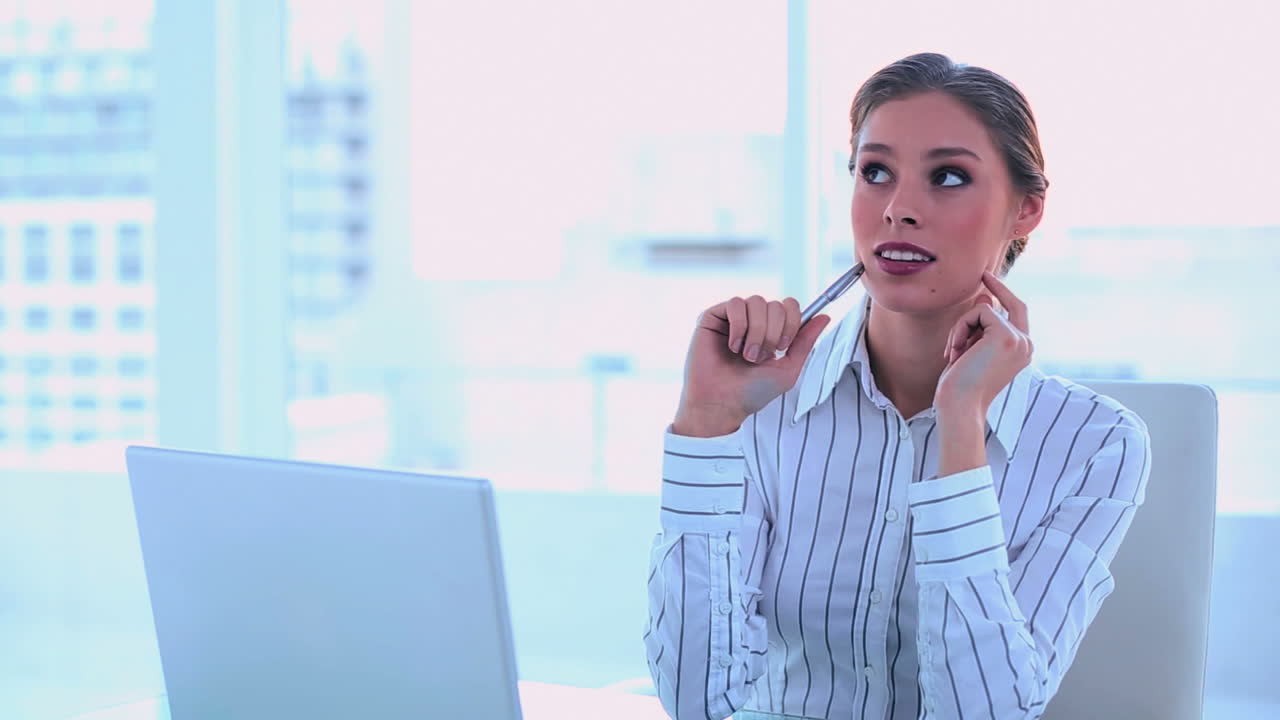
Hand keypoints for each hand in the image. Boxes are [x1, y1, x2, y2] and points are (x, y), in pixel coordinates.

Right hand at [673, 295, 831, 436]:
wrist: (722, 403)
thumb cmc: (752, 392)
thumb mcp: (788, 369)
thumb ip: (805, 342)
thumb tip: (824, 316)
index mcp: (771, 331)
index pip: (789, 306)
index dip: (792, 322)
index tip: (783, 347)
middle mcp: (753, 321)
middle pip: (776, 304)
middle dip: (772, 333)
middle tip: (760, 357)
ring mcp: (733, 318)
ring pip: (756, 301)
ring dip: (756, 332)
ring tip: (747, 354)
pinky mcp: (713, 317)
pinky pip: (735, 303)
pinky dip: (739, 326)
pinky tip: (733, 346)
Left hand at [933, 270, 1033, 418]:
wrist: (959, 405)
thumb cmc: (961, 385)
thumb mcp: (971, 350)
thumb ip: (981, 326)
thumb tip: (986, 298)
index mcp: (1021, 351)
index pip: (1018, 314)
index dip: (1005, 293)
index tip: (988, 278)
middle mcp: (1026, 345)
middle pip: (1015, 304)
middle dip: (998, 286)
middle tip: (983, 274)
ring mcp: (1019, 339)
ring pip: (986, 309)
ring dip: (962, 327)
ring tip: (954, 353)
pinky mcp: (1005, 335)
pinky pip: (979, 311)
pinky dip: (960, 327)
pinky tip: (955, 351)